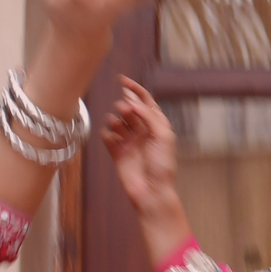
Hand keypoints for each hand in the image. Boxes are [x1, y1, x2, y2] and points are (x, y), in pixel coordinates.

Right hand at [104, 80, 183, 217]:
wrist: (151, 190)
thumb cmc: (162, 165)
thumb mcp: (163, 136)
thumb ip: (150, 116)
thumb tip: (134, 102)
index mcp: (156, 125)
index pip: (145, 101)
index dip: (134, 89)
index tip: (122, 80)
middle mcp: (142, 130)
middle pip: (129, 109)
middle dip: (126, 105)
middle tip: (125, 110)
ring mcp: (128, 140)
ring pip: (116, 120)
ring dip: (115, 118)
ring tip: (117, 123)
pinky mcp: (116, 151)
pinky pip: (107, 135)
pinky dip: (107, 133)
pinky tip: (113, 139)